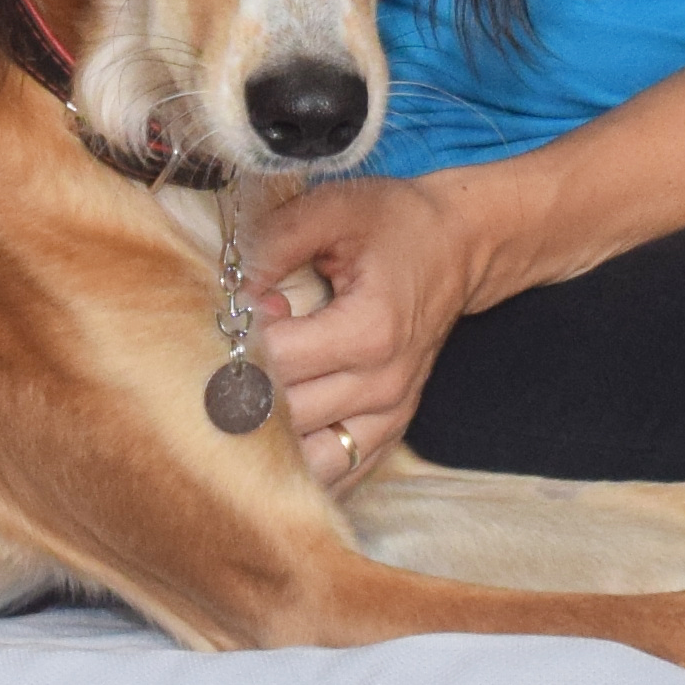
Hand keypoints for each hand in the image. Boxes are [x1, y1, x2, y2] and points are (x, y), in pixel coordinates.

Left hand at [233, 168, 510, 486]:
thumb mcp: (332, 209)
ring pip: (306, 461)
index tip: (236, 312)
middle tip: (232, 352)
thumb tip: (225, 291)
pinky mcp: (390, 433)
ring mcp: (389, 417)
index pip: (276, 364)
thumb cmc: (394, 225)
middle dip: (242, 388)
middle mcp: (383, 386)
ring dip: (268, 435)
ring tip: (253, 391)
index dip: (239, 341)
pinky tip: (279, 429)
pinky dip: (300, 463)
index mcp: (370, 331)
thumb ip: (273, 245)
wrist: (459, 247)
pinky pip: (337, 475)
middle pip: (283, 417)